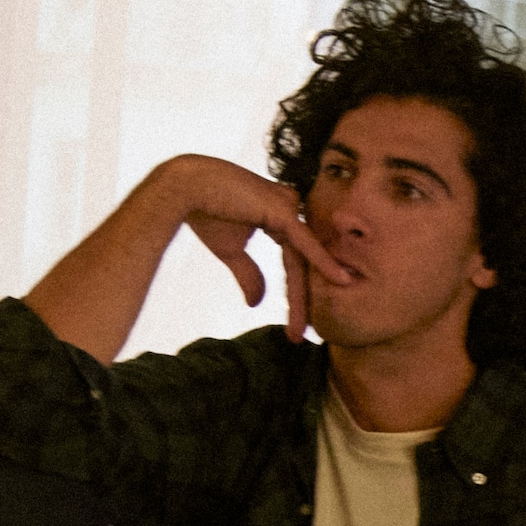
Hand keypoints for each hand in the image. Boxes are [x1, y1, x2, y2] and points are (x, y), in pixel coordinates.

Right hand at [162, 159, 348, 324]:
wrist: (184, 189)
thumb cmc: (205, 212)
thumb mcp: (231, 252)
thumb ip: (250, 274)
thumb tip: (257, 304)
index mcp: (277, 218)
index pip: (293, 261)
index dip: (294, 293)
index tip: (294, 326)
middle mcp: (288, 211)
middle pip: (301, 263)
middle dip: (301, 301)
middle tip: (300, 335)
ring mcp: (288, 209)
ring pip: (303, 259)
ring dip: (303, 296)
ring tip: (304, 329)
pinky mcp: (283, 210)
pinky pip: (306, 242)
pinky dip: (323, 263)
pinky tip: (341, 281)